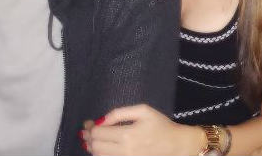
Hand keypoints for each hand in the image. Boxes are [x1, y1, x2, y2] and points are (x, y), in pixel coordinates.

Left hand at [81, 104, 202, 155]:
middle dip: (88, 137)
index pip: (98, 133)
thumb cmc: (160, 125)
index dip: (89, 127)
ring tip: (93, 139)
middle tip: (86, 131)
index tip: (88, 123)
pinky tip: (102, 148)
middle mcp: (124, 151)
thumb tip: (101, 120)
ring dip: (92, 147)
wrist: (175, 145)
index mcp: (127, 134)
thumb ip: (120, 113)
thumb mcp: (143, 110)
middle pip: (95, 146)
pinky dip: (102, 154)